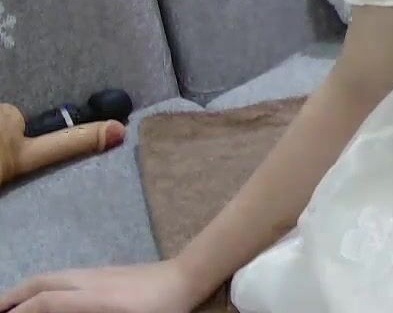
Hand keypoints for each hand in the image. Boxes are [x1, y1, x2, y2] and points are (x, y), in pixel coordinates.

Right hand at [0, 261, 200, 312]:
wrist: (187, 276)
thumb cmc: (162, 307)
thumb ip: (87, 309)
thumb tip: (60, 306)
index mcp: (93, 296)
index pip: (46, 301)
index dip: (22, 311)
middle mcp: (89, 280)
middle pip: (41, 282)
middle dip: (13, 296)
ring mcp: (97, 273)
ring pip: (52, 276)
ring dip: (27, 289)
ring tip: (11, 305)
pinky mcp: (104, 272)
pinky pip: (65, 277)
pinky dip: (44, 285)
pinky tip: (44, 297)